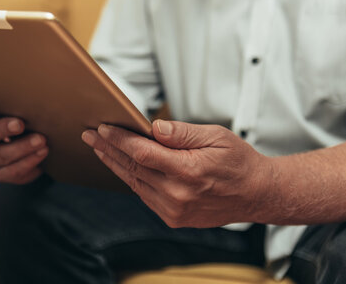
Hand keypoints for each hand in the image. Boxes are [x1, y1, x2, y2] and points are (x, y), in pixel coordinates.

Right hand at [0, 101, 48, 183]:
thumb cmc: (13, 112)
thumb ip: (13, 97)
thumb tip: (35, 82)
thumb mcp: (9, 104)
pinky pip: (13, 172)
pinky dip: (29, 162)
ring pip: (1, 156)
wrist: (21, 138)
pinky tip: (42, 152)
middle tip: (20, 124)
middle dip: (3, 130)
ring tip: (41, 140)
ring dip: (22, 148)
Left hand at [81, 120, 273, 227]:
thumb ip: (182, 133)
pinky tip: (122, 166)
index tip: (103, 128)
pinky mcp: (174, 218)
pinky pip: (145, 195)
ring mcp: (174, 209)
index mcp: (188, 171)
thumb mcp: (216, 137)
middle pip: (133, 167)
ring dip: (115, 164)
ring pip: (135, 183)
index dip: (119, 139)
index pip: (142, 152)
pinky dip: (131, 179)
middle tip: (90, 136)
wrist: (256, 194)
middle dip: (108, 149)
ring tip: (100, 149)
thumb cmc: (238, 162)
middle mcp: (177, 194)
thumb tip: (154, 127)